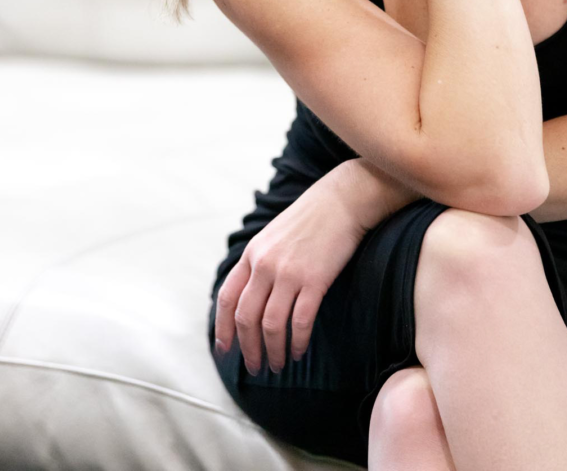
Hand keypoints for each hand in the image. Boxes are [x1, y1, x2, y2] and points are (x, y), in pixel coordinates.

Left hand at [213, 167, 368, 374]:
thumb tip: (252, 294)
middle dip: (248, 348)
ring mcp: (289, 273)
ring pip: (271, 325)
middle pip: (246, 318)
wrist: (343, 199)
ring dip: (272, 351)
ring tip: (277, 365)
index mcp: (252, 253)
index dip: (223, 328)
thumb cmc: (311, 217)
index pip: (227, 298)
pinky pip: (300, 321)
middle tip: (254, 367)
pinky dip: (297, 342)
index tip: (225, 350)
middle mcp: (265, 265)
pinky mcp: (314, 280)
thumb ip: (260, 261)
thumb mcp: (274, 234)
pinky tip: (298, 351)